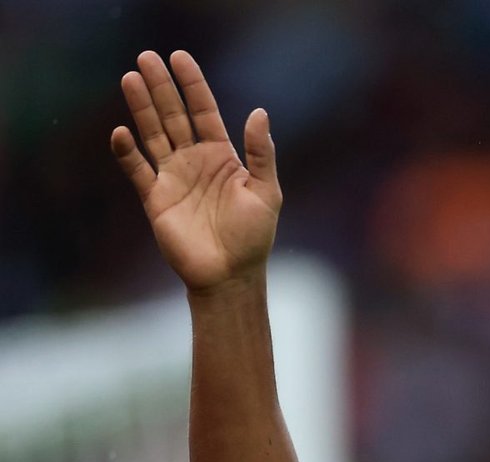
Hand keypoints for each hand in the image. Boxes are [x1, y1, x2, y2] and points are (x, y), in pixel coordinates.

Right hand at [111, 50, 280, 292]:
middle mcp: (195, 161)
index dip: (193, 84)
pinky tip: (122, 132)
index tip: (180, 57)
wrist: (230, 275)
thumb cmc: (254, 237)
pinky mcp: (155, 198)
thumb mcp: (267, 192)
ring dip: (141, 108)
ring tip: (130, 78)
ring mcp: (173, 177)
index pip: (204, 111)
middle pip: (174, 115)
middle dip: (161, 87)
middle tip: (146, 57)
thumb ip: (261, 154)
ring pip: (154, 134)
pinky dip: (128, 152)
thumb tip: (259, 112)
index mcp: (222, 156)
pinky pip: (137, 169)